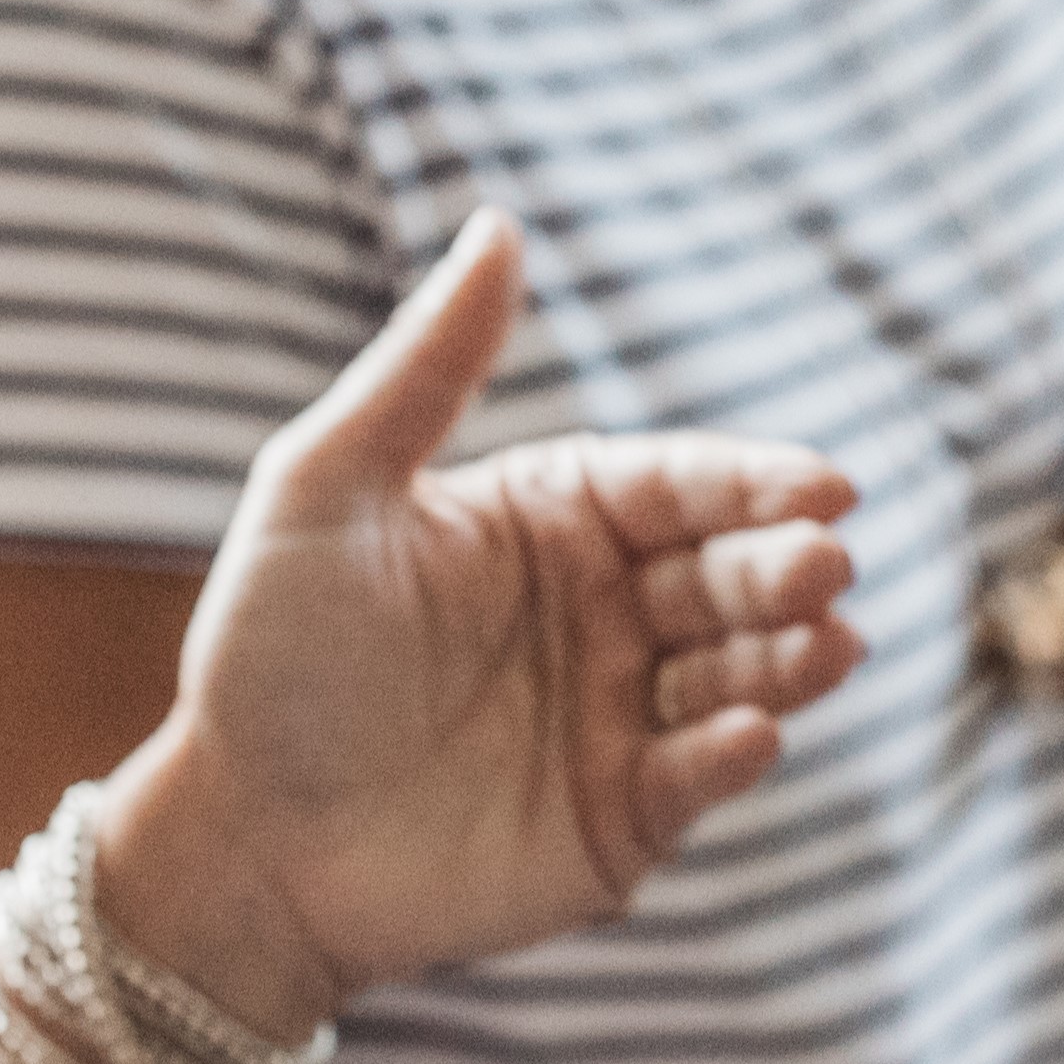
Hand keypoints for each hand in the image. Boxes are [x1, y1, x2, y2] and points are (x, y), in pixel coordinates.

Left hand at [99, 215, 861, 1033]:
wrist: (236, 839)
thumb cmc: (269, 654)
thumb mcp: (323, 489)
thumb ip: (424, 366)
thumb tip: (497, 225)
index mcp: (553, 521)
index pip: (679, 484)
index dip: (755, 482)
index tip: (823, 484)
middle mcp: (604, 612)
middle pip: (726, 573)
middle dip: (784, 566)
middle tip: (822, 562)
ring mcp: (619, 718)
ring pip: (737, 672)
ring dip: (789, 656)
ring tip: (827, 640)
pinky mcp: (621, 822)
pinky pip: (697, 780)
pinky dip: (733, 755)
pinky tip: (752, 733)